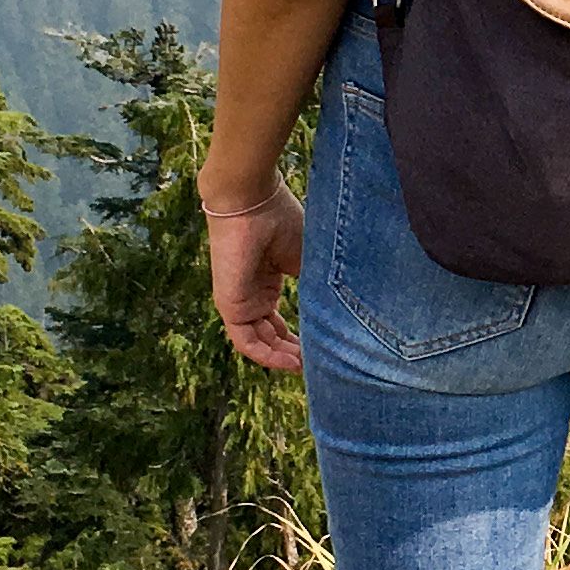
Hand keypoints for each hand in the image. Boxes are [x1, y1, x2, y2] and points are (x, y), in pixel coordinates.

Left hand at [205, 184, 305, 373]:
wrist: (251, 202)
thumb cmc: (279, 220)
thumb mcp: (307, 259)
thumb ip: (317, 287)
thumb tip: (339, 311)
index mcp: (266, 280)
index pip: (279, 319)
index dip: (300, 336)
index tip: (322, 347)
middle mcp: (252, 293)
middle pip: (270, 334)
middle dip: (293, 351)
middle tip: (318, 363)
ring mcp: (239, 301)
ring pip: (260, 342)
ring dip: (283, 357)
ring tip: (307, 367)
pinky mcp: (230, 306)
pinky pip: (247, 342)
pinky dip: (268, 356)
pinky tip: (291, 362)